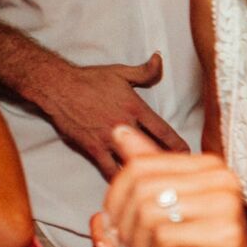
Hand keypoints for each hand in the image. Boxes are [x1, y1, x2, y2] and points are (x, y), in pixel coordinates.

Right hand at [32, 52, 190, 178]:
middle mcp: (125, 126)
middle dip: (167, 163)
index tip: (188, 155)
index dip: (178, 145)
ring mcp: (108, 139)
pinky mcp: (92, 149)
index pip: (164, 131)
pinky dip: (120, 180)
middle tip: (178, 175)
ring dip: (145, 174)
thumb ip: (145, 71)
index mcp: (136, 108)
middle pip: (152, 150)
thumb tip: (159, 59)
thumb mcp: (121, 72)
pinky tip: (129, 188)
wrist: (58, 88)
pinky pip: (109, 170)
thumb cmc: (89, 79)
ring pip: (132, 163)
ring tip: (157, 184)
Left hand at [101, 125, 246, 246]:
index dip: (115, 200)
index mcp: (208, 166)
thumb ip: (147, 171)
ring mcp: (227, 204)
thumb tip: (118, 129)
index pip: (139, 167)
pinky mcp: (225, 233)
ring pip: (149, 214)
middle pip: (141, 189)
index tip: (117, 231)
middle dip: (123, 228)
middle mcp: (221, 178)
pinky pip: (164, 238)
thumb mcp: (166, 210)